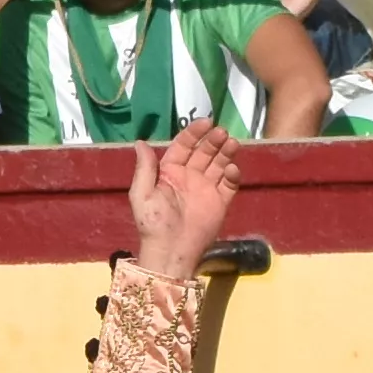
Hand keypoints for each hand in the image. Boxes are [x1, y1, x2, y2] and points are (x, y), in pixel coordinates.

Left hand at [118, 116, 237, 276]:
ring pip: (219, 164)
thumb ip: (144, 168)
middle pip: (204, 152)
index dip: (194, 133)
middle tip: (222, 133)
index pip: (184, 146)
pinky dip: (232, 175)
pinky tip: (232, 169)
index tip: (206, 122)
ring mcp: (207, 189)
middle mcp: (190, 177)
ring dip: (226, 152)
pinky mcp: (220, 202)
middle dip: (213, 141)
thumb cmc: (154, 223)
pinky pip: (229, 184)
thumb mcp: (142, 194)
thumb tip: (140, 142)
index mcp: (170, 172)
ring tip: (232, 143)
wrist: (171, 251)